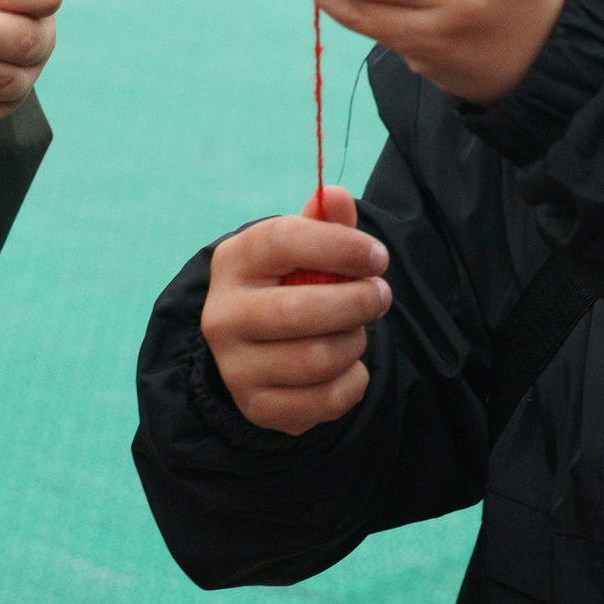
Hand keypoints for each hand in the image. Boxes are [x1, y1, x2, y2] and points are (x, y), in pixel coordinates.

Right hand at [201, 187, 392, 435]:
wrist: (252, 347)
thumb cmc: (287, 285)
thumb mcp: (300, 249)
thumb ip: (324, 223)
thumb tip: (336, 196)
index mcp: (233, 263)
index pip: (282, 242)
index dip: (339, 246)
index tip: (377, 256)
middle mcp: (223, 316)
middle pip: (299, 311)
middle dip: (356, 302)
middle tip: (380, 296)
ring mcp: (236, 368)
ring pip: (318, 359)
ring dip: (354, 342)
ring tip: (355, 330)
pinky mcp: (258, 407)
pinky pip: (325, 400)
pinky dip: (352, 381)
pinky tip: (346, 366)